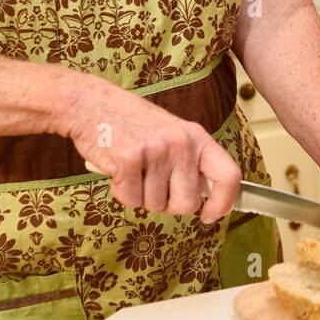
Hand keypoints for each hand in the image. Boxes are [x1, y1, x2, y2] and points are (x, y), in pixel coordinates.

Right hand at [62, 75, 240, 222]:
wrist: (91, 103)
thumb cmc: (131, 123)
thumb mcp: (171, 134)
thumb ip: (188, 162)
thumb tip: (204, 199)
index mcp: (196, 137)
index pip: (228, 176)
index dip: (223, 203)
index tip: (209, 216)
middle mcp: (181, 143)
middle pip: (187, 204)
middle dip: (168, 204)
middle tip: (151, 184)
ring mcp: (156, 151)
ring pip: (155, 205)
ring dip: (140, 195)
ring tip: (132, 168)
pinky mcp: (129, 160)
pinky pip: (130, 200)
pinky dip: (121, 192)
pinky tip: (117, 169)